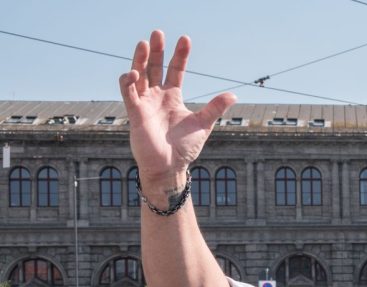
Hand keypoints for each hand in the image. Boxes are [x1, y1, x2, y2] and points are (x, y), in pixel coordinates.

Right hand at [118, 31, 235, 188]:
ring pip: (139, 75)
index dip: (180, 55)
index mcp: (173, 97)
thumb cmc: (185, 148)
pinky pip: (128, 93)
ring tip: (145, 43)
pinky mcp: (135, 113)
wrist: (170, 167)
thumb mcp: (203, 124)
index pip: (175, 70)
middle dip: (157, 51)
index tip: (185, 39)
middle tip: (158, 33)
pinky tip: (134, 72)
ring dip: (140, 59)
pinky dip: (128, 81)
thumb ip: (215, 108)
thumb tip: (233, 95)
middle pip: (155, 67)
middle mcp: (157, 97)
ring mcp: (145, 103)